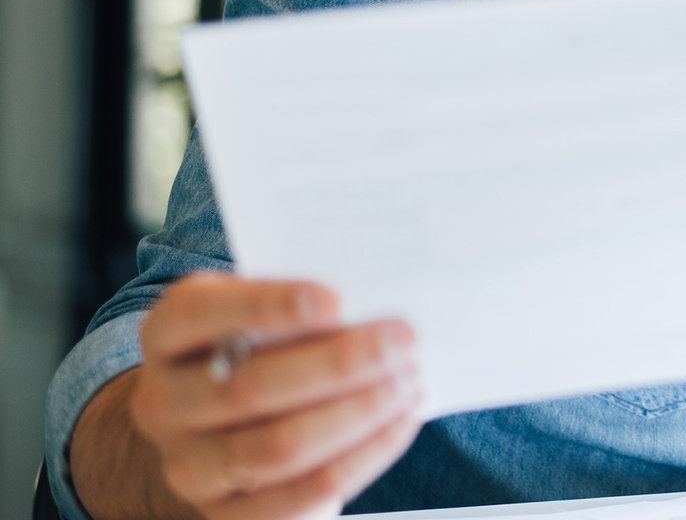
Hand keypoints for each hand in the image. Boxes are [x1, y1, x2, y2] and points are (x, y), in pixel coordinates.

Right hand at [108, 273, 421, 519]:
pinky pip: (302, 494)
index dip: (267, 306)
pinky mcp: (228, 514)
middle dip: (338, 363)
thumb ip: (301, 307)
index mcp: (166, 335)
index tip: (337, 300)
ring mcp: (189, 465)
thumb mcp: (265, 315)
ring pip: (279, 446)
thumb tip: (373, 305)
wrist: (225, 431)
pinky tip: (399, 423)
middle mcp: (163, 402)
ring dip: (358, 412)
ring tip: (409, 381)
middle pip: (249, 387)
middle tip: (403, 340)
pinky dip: (362, 456)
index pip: (197, 314)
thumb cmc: (263, 351)